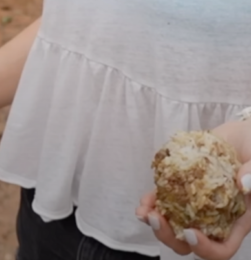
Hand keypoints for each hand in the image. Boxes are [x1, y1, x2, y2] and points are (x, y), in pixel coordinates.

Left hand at [135, 191, 250, 258]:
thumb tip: (243, 184)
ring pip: (173, 224)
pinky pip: (165, 200)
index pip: (222, 248)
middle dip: (170, 237)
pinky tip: (145, 200)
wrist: (239, 137)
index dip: (206, 248)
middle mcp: (214, 217)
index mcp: (236, 220)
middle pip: (190, 241)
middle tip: (157, 219)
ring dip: (156, 222)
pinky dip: (152, 202)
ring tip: (144, 212)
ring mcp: (196, 204)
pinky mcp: (181, 187)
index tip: (192, 233)